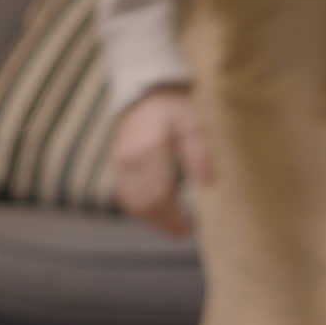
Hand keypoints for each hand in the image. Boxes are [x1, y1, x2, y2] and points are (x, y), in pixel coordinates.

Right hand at [111, 86, 214, 236]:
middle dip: (165, 222)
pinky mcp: (117, 166)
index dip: (174, 216)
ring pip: (133, 203)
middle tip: (184, 231)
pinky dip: (143, 210)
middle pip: (145, 203)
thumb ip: (200, 152)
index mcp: (151, 148)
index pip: (159, 194)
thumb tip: (208, 184)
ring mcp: (120, 162)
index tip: (190, 227)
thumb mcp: (194, 123)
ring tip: (174, 225)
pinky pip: (126, 196)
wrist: (147, 93)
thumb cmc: (176, 110)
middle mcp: (131, 158)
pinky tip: (159, 213)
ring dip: (153, 219)